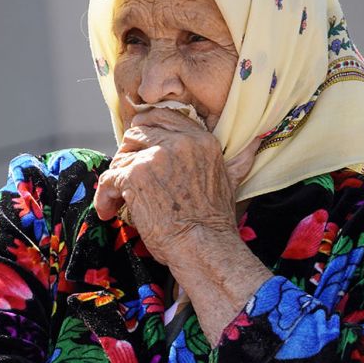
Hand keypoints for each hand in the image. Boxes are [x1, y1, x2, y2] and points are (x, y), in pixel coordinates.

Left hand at [93, 108, 259, 264]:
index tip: (137, 147)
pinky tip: (109, 211)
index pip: (163, 116)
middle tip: (125, 177)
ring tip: (117, 200)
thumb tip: (258, 140)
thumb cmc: (214, 222)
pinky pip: (109, 178)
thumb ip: (239, 158)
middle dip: (127, 154)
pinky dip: (105, 197)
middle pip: (137, 133)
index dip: (145, 130)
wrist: (203, 246)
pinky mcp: (136, 175)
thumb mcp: (231, 181)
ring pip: (121, 156)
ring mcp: (156, 156)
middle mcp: (178, 142)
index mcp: (200, 139)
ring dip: (115, 179)